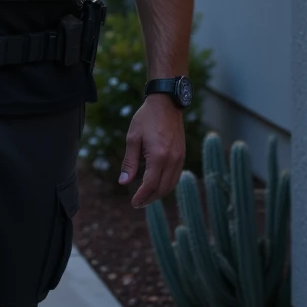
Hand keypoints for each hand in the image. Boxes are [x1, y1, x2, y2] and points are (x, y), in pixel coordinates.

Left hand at [118, 94, 185, 208]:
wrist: (166, 103)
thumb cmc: (146, 118)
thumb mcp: (132, 138)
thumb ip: (129, 162)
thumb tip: (123, 182)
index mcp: (158, 156)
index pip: (150, 185)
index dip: (141, 197)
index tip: (133, 203)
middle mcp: (172, 160)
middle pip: (162, 189)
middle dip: (150, 199)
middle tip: (138, 203)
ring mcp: (180, 158)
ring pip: (171, 185)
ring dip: (159, 194)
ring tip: (146, 197)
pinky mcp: (182, 155)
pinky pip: (176, 176)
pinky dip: (167, 185)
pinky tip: (157, 185)